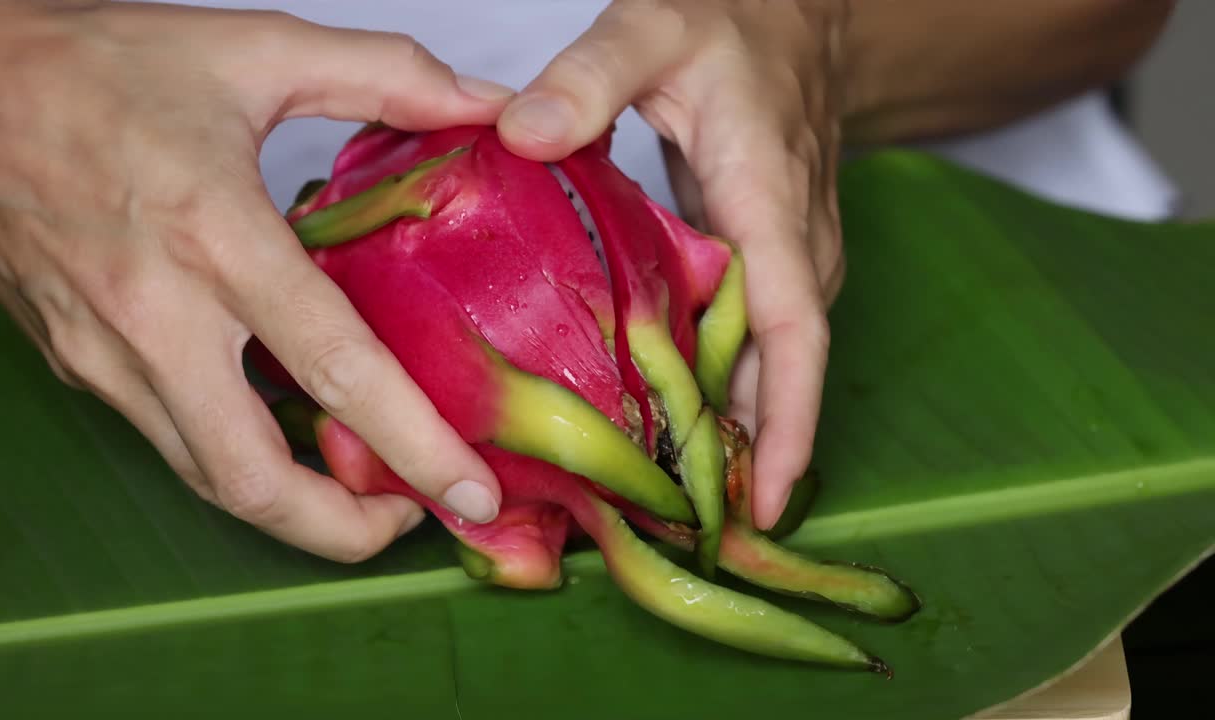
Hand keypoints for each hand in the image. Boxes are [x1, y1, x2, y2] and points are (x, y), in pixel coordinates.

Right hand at [0, 1, 516, 560]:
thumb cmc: (93, 66)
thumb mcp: (255, 48)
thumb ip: (385, 75)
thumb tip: (481, 105)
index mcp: (214, 233)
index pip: (334, 367)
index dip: (414, 444)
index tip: (469, 490)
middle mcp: (155, 313)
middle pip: (253, 478)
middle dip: (343, 530)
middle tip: (411, 517)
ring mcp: (106, 352)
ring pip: (204, 477)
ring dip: (290, 506)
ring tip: (359, 488)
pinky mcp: (79, 364)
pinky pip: (169, 437)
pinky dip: (236, 458)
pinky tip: (284, 430)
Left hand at [497, 0, 848, 528]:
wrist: (792, 8)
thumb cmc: (735, 20)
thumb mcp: (655, 27)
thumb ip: (590, 77)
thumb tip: (520, 135)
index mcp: (774, 209)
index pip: (794, 339)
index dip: (784, 429)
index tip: (761, 505)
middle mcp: (795, 250)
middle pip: (779, 377)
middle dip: (742, 459)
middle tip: (673, 531)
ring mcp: (784, 258)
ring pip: (763, 366)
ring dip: (727, 435)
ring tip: (661, 501)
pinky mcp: (761, 258)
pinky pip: (744, 341)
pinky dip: (713, 390)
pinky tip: (660, 424)